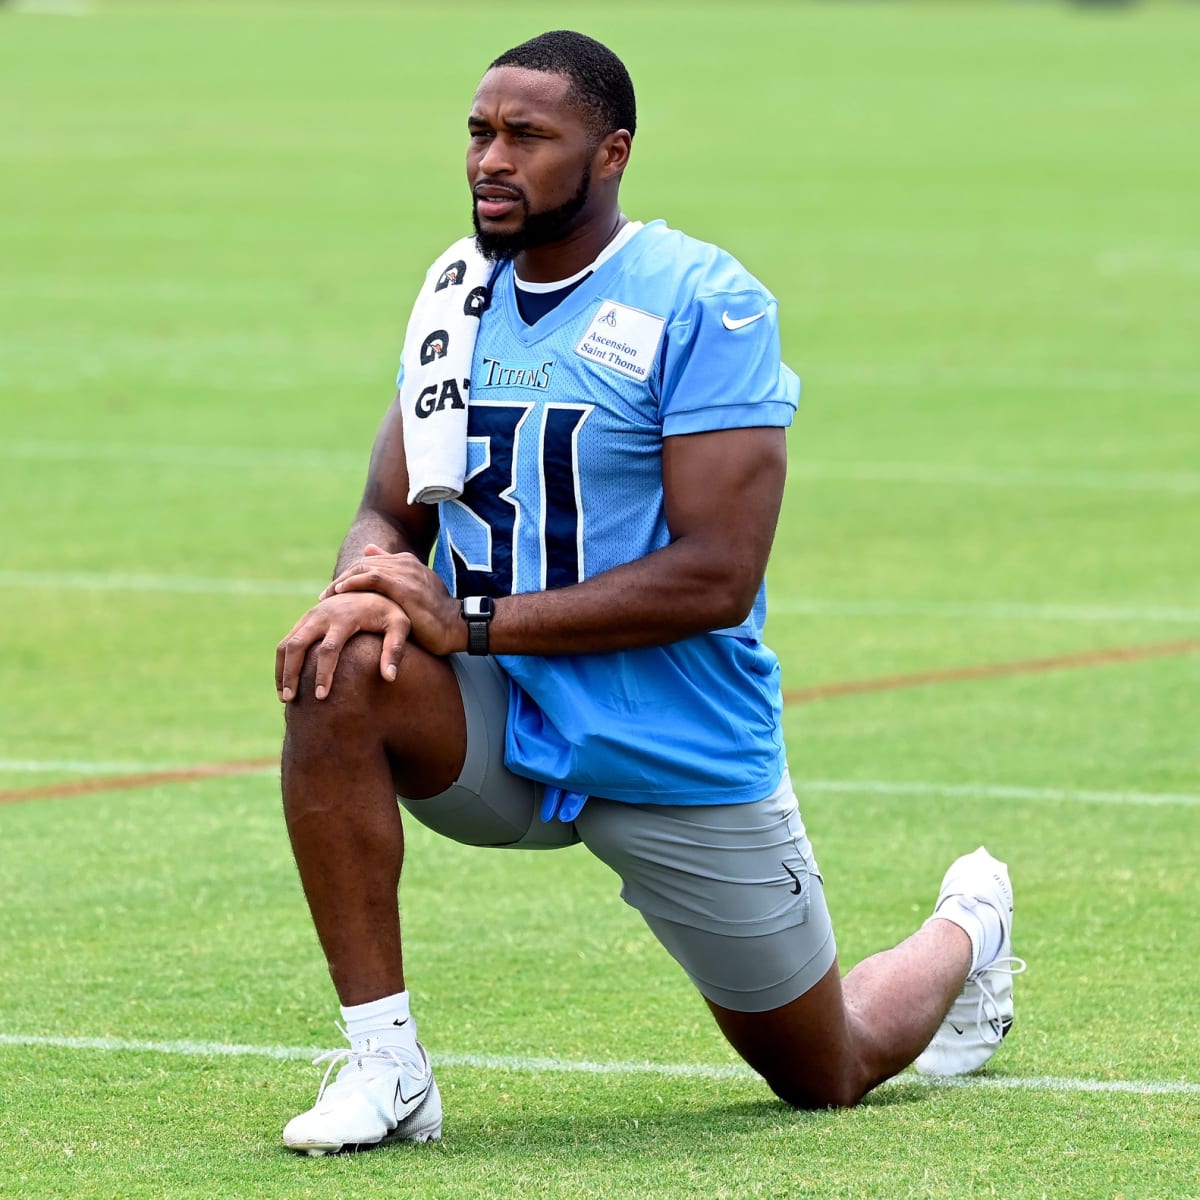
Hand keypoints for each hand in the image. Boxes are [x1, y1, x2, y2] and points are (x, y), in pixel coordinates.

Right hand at [275, 590, 411, 701]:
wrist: (370, 587)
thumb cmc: (388, 612)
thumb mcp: (399, 626)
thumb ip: (395, 650)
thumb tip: (389, 677)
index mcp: (344, 618)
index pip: (329, 649)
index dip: (323, 673)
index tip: (322, 697)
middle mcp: (321, 616)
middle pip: (297, 645)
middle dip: (291, 673)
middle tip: (290, 700)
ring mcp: (309, 617)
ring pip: (286, 644)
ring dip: (281, 671)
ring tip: (285, 698)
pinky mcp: (304, 621)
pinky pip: (286, 642)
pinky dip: (282, 663)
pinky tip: (286, 684)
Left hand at [322, 545, 463, 656]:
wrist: (457, 626)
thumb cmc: (436, 615)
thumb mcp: (416, 595)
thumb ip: (397, 581)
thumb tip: (376, 566)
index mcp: (408, 562)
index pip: (371, 561)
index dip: (351, 574)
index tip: (336, 590)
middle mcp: (405, 563)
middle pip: (364, 563)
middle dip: (343, 577)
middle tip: (326, 595)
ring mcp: (405, 572)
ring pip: (364, 567)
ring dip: (343, 580)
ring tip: (328, 595)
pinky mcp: (403, 586)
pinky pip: (371, 577)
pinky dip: (353, 582)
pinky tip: (340, 592)